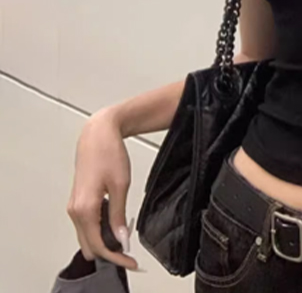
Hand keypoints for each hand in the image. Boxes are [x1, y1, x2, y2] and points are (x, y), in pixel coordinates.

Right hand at [67, 109, 138, 269]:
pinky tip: (115, 226)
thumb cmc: (109, 153)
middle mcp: (74, 211)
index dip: (115, 257)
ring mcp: (74, 207)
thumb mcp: (121, 185)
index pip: (98, 246)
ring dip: (104, 241)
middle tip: (130, 255)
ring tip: (125, 241)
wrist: (97, 135)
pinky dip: (99, 230)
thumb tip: (121, 237)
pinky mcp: (77, 202)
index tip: (131, 262)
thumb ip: (118, 215)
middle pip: (89, 245)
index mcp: (84, 209)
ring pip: (87, 236)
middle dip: (109, 253)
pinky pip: (86, 225)